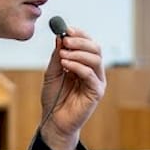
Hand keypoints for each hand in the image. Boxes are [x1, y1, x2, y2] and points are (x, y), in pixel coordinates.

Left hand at [39, 25, 105, 149]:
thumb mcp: (52, 72)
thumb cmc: (54, 97)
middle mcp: (93, 71)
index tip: (67, 29)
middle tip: (66, 40)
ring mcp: (96, 81)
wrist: (53, 120)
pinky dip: (78, 66)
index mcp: (84, 64)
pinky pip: (90, 74)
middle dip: (81, 42)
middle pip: (95, 49)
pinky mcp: (96, 92)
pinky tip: (66, 64)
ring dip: (79, 53)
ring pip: (96, 59)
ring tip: (63, 54)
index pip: (88, 44)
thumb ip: (57, 56)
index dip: (80, 35)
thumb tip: (60, 37)